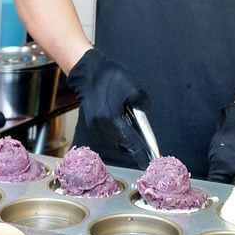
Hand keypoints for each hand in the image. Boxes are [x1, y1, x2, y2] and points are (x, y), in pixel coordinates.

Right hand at [66, 48, 152, 163]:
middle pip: (120, 145)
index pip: (129, 142)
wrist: (87, 72)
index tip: (147, 161)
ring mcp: (94, 126)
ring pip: (113, 140)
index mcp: (112, 120)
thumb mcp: (132, 87)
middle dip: (131, 144)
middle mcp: (101, 127)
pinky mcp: (91, 123)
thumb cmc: (109, 78)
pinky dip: (115, 132)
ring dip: (122, 137)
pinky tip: (120, 120)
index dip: (139, 153)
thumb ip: (142, 101)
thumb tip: (146, 109)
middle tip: (141, 138)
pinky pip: (106, 134)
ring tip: (130, 125)